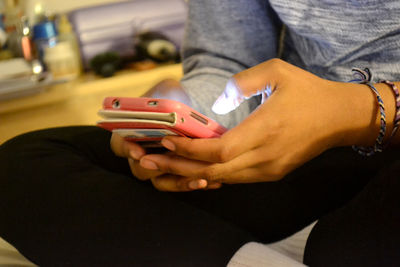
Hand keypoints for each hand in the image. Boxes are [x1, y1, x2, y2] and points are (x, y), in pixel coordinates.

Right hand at [110, 79, 222, 190]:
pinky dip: (192, 184)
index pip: (120, 144)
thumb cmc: (173, 98)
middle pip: (140, 169)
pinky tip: (209, 182)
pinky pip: (180, 184)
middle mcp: (141, 154)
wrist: (190, 110)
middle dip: (156, 167)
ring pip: (161, 182)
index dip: (127, 149)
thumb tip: (164, 103)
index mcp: (130, 133)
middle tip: (170, 164)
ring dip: (178, 182)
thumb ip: (162, 96)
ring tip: (199, 179)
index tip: (138, 151)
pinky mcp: (174, 174)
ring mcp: (158, 166)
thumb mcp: (167, 91)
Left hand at [140, 59, 385, 185]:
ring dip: (192, 174)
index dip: (188, 150)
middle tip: (150, 162)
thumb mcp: (277, 71)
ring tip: (165, 169)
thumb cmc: (308, 92)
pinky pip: (235, 179)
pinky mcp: (272, 174)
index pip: (217, 150)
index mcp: (264, 131)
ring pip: (222, 179)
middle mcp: (264, 157)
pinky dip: (212, 175)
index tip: (166, 141)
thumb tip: (218, 104)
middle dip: (179, 168)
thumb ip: (242, 83)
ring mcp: (269, 170)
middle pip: (213, 171)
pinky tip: (195, 171)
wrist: (339, 117)